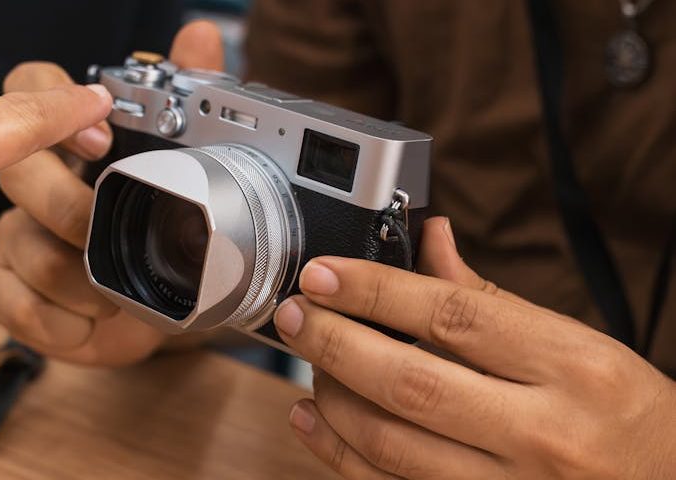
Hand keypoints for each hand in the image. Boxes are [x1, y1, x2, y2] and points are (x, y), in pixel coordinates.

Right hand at [0, 21, 224, 365]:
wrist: (156, 313)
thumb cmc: (163, 231)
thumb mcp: (187, 171)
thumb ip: (192, 98)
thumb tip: (201, 33)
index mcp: (74, 141)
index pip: (28, 90)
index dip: (54, 108)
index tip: (102, 141)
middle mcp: (36, 180)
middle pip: (18, 173)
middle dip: (70, 212)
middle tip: (110, 240)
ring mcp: (15, 234)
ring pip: (22, 247)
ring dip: (77, 282)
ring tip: (117, 299)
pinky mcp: (7, 288)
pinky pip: (12, 304)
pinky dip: (59, 323)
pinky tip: (88, 326)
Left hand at [275, 217, 675, 478]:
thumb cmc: (620, 411)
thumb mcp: (574, 342)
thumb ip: (488, 298)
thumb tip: (429, 239)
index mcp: (571, 367)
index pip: (454, 317)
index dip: (376, 290)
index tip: (326, 274)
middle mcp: (542, 433)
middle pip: (410, 383)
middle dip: (335, 343)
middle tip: (296, 315)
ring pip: (391, 444)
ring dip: (332, 398)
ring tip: (307, 360)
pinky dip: (339, 455)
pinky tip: (314, 420)